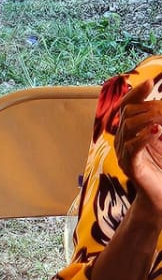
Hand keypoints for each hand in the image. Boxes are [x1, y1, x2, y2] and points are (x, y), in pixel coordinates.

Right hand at [114, 78, 161, 213]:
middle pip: (127, 113)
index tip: (150, 83)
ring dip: (147, 119)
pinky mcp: (130, 167)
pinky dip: (144, 137)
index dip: (136, 93)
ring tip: (160, 121)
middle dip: (147, 106)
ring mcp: (124, 155)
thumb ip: (159, 122)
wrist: (161, 196)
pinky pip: (132, 147)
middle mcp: (123, 141)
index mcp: (129, 132)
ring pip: (128, 127)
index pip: (126, 106)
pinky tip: (156, 132)